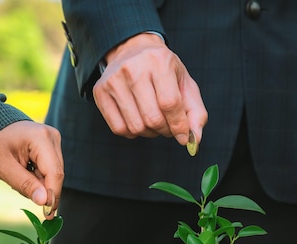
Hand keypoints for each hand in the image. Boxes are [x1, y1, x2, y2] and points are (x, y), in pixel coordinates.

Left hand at [0, 120, 63, 218]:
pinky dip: (37, 175)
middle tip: (19, 188)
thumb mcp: (4, 167)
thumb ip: (25, 185)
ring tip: (17, 175)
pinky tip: (22, 170)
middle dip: (42, 188)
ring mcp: (53, 139)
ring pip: (53, 172)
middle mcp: (52, 137)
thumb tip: (44, 202)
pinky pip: (49, 167)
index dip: (53, 195)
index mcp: (41, 138)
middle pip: (56, 174)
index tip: (48, 215)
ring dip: (38, 182)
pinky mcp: (51, 144)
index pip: (55, 173)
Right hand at [93, 32, 207, 145]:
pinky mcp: (100, 91)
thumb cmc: (164, 70)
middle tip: (169, 127)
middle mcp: (133, 69)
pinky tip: (138, 120)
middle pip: (152, 118)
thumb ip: (196, 113)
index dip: (179, 126)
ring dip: (150, 133)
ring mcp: (113, 80)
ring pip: (136, 127)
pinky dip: (133, 133)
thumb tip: (194, 141)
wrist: (132, 49)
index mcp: (159, 62)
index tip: (184, 137)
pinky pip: (119, 128)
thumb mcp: (185, 84)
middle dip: (165, 130)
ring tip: (155, 122)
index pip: (169, 104)